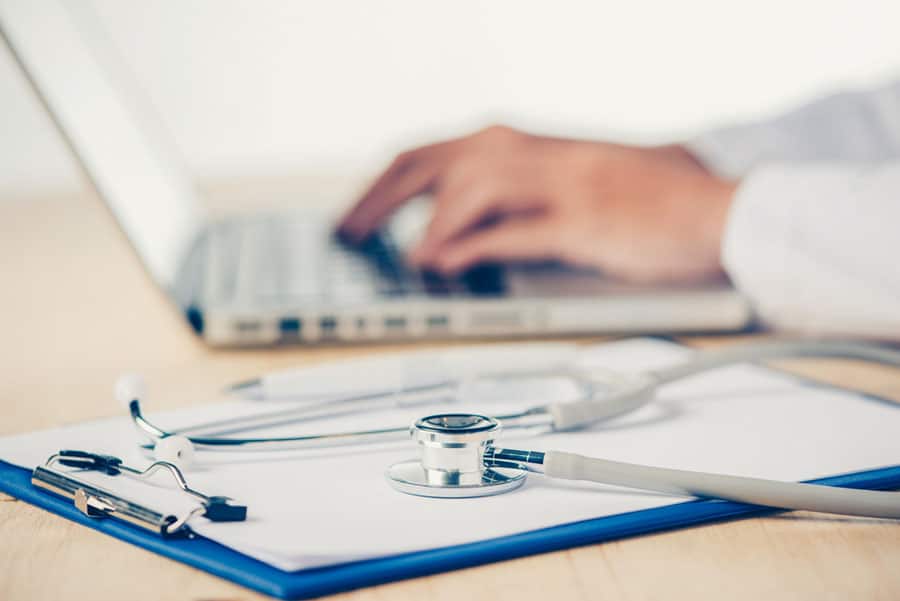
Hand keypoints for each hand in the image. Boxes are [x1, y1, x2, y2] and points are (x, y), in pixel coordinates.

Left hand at [337, 126, 737, 283]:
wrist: (726, 209)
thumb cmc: (659, 199)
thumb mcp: (585, 184)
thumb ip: (530, 201)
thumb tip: (471, 238)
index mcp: (539, 145)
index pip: (444, 151)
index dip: (394, 180)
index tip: (365, 208)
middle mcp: (543, 154)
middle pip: (438, 160)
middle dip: (382, 195)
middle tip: (348, 231)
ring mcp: (564, 185)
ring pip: (471, 188)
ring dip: (427, 225)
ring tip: (401, 261)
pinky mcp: (586, 223)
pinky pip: (513, 232)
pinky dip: (470, 249)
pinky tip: (442, 266)